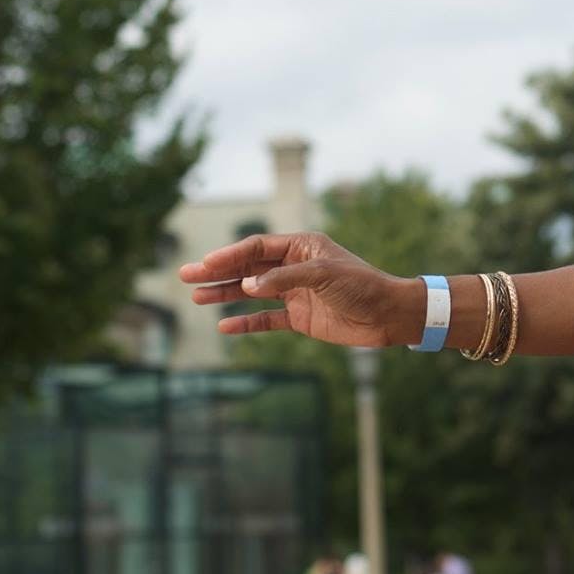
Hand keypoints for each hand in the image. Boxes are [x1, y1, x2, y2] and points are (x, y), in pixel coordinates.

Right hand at [179, 232, 415, 347]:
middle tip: (186, 276)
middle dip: (218, 272)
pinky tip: (225, 326)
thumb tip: (248, 283)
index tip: (205, 264)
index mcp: (302, 247)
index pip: (257, 247)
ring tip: (196, 297)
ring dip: (225, 294)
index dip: (230, 255)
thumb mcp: (322, 275)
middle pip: (248, 267)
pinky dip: (246, 322)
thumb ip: (283, 278)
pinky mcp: (300, 318)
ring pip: (252, 292)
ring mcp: (296, 293)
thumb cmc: (361, 285)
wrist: (388, 315)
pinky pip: (267, 319)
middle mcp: (295, 267)